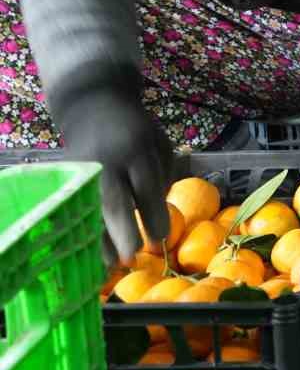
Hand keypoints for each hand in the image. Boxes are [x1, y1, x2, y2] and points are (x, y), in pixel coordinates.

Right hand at [53, 83, 172, 265]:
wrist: (93, 105)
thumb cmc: (135, 129)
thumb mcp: (158, 141)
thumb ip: (162, 173)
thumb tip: (158, 212)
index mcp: (136, 149)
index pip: (145, 185)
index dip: (151, 213)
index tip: (158, 239)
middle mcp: (107, 161)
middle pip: (114, 199)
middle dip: (123, 229)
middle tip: (131, 256)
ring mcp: (82, 169)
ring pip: (89, 208)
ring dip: (98, 238)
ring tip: (107, 264)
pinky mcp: (67, 176)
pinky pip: (75, 208)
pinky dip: (81, 230)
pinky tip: (88, 249)